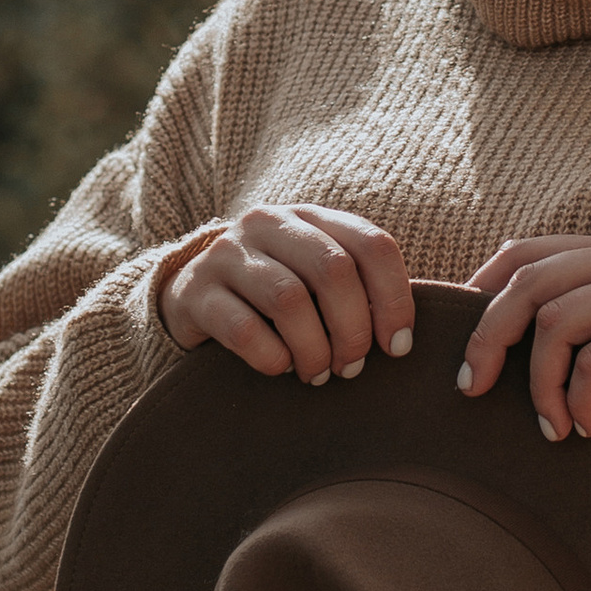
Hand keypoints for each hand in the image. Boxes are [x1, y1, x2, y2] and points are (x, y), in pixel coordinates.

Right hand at [161, 205, 414, 387]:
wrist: (191, 297)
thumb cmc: (272, 296)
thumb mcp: (314, 280)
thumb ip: (356, 291)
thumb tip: (400, 340)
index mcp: (311, 216)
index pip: (372, 244)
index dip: (395, 298)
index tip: (398, 346)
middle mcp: (269, 223)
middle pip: (333, 270)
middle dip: (353, 329)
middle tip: (352, 367)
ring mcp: (227, 254)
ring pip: (289, 300)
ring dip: (314, 349)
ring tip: (318, 374)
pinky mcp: (196, 291)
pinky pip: (245, 329)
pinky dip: (273, 358)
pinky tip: (281, 368)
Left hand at [459, 234, 590, 442]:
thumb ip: (579, 314)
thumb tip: (491, 341)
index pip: (527, 251)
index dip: (482, 289)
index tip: (462, 341)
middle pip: (530, 284)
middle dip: (488, 339)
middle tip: (471, 389)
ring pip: (555, 324)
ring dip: (540, 386)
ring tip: (551, 428)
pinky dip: (579, 399)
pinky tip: (589, 426)